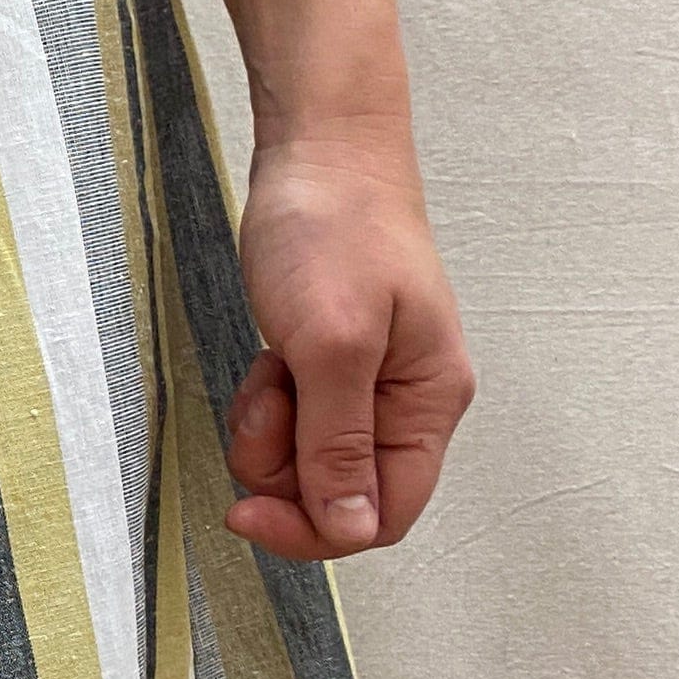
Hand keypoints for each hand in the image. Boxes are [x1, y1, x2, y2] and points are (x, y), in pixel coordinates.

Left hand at [224, 128, 473, 560]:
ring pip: (306, 460)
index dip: (314, 529)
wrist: (319, 150)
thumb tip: (352, 528)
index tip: (249, 512)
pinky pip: (293, 420)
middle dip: (283, 469)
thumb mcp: (334, 344)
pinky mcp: (331, 363)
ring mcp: (368, 383)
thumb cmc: (337, 228)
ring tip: (271, 366)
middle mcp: (406, 403)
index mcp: (429, 404)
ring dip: (270, 430)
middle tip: (266, 405)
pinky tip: (270, 353)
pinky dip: (268, 400)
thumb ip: (340, 444)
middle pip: (337, 494)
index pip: (382, 515)